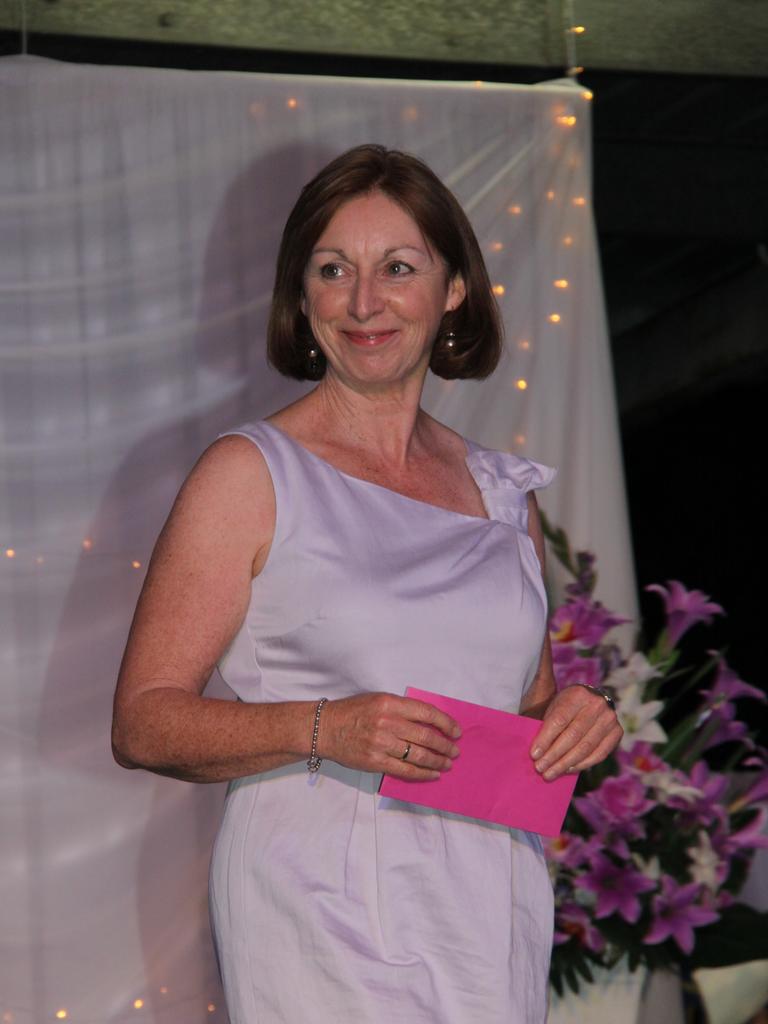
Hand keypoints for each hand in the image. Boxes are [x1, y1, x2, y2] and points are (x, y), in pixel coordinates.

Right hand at [318, 693, 461, 780]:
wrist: (324, 728)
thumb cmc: (352, 712)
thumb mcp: (378, 700)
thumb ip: (402, 709)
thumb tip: (430, 722)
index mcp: (390, 703)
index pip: (426, 713)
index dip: (446, 723)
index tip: (456, 731)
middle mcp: (387, 723)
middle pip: (426, 736)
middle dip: (445, 746)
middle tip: (455, 751)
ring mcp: (381, 744)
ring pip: (418, 755)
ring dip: (437, 761)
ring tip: (447, 764)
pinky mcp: (375, 762)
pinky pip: (405, 770)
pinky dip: (422, 774)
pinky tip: (432, 774)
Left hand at [529, 685, 621, 780]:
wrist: (593, 700)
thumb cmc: (568, 706)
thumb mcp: (556, 706)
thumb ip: (548, 724)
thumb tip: (537, 753)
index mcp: (577, 694)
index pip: (559, 720)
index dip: (545, 739)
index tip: (534, 755)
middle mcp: (597, 705)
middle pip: (572, 736)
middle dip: (554, 755)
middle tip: (540, 768)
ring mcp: (609, 719)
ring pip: (585, 748)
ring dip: (566, 764)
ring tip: (551, 773)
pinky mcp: (617, 732)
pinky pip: (598, 754)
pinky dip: (581, 764)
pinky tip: (568, 770)